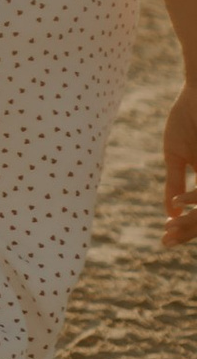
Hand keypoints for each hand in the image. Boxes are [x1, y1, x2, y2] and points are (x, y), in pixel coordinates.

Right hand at [166, 82, 196, 247]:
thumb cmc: (189, 119)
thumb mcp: (177, 155)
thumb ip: (175, 182)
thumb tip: (169, 211)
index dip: (184, 227)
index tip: (164, 238)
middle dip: (187, 230)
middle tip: (165, 239)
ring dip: (190, 220)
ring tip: (171, 227)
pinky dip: (193, 197)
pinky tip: (177, 203)